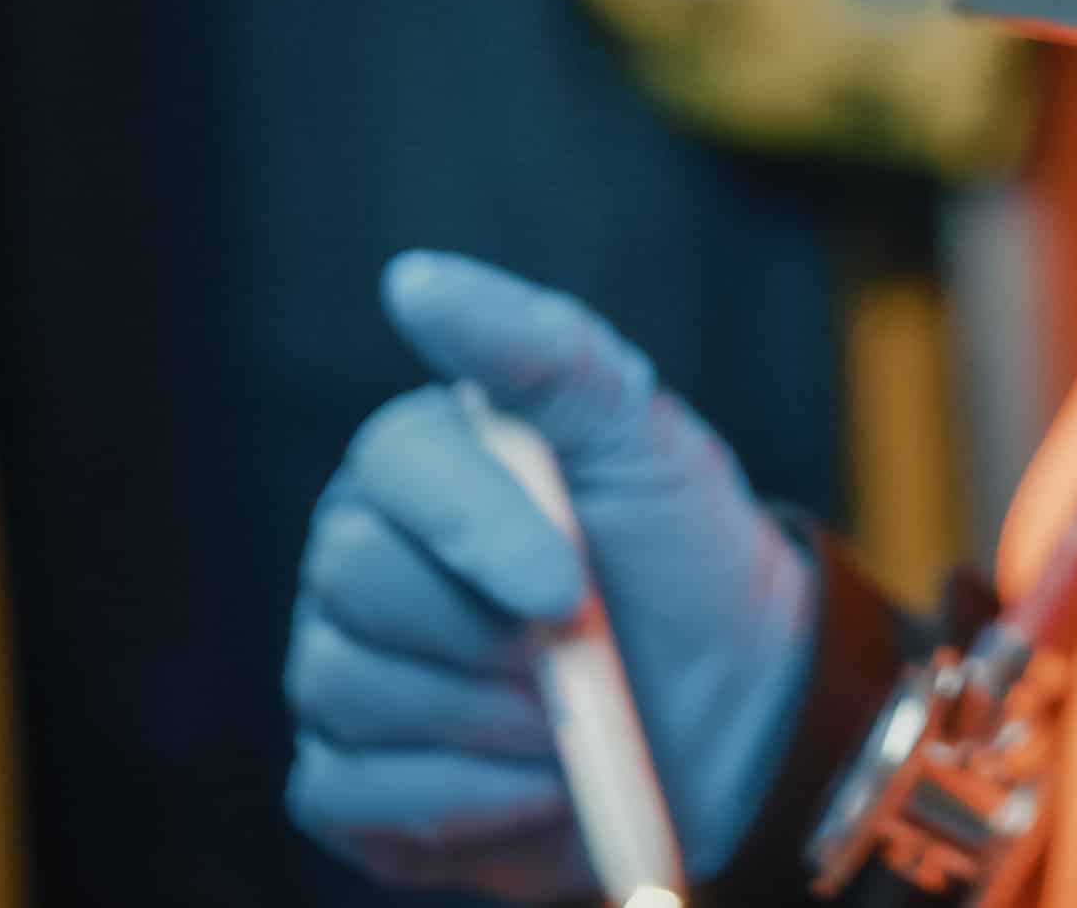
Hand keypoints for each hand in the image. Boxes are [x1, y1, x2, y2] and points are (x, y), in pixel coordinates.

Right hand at [286, 253, 818, 895]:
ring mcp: (343, 672)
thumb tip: (414, 278)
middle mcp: (356, 561)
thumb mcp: (642, 437)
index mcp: (417, 466)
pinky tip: (533, 784)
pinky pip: (351, 792)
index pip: (393, 472)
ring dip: (488, 718)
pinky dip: (458, 799)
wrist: (733, 715)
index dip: (479, 533)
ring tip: (566, 718)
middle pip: (352, 581)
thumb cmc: (681, 562)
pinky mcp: (352, 782)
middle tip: (576, 646)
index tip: (568, 587)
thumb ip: (541, 352)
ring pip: (348, 687)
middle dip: (487, 631)